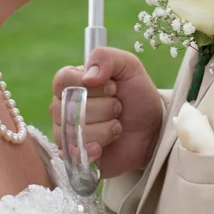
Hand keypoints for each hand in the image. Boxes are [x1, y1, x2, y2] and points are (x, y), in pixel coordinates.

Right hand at [51, 46, 162, 178]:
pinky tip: (104, 147)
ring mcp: (65, 132)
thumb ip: (107, 58)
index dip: (92, 86)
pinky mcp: (72, 155)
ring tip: (116, 126)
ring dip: (106, 129)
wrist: (152, 131)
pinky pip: (74, 153)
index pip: (63, 80)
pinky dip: (95, 149)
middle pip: (69, 107)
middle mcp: (62, 106)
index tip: (113, 87)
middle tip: (118, 108)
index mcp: (71, 82)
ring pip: (74, 131)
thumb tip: (88, 77)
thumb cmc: (138, 96)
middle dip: (105, 108)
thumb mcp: (129, 67)